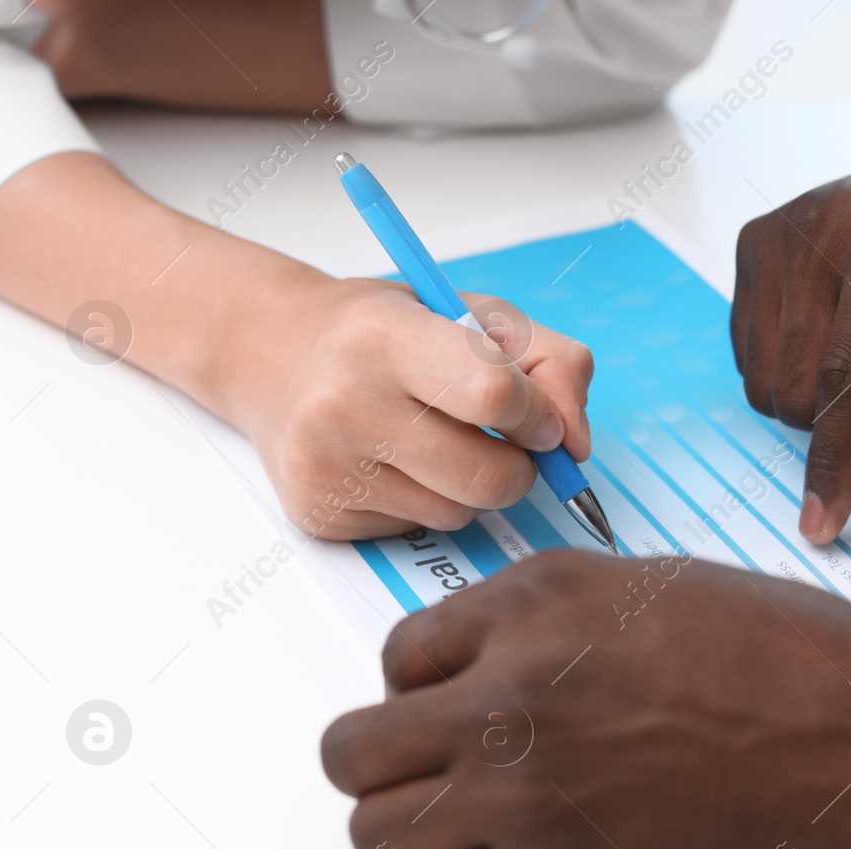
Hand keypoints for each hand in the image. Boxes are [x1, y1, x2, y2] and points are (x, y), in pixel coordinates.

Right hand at [232, 278, 592, 539]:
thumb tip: (577, 446)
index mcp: (383, 336)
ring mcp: (325, 466)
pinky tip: (391, 464)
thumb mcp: (469, 314)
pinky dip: (423, 503)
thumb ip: (549, 362)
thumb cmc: (387, 334)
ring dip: (470, 488)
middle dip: (519, 468)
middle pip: (487, 476)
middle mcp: (343, 403)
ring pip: (458, 514)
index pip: (493, 393)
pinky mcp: (318, 514)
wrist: (273, 356)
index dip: (538, 415)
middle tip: (503, 444)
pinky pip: (415, 531)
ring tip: (434, 443)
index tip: (538, 418)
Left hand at [320, 550, 850, 848]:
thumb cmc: (782, 657)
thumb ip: (536, 615)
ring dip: (406, 828)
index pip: (394, 655)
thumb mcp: (641, 585)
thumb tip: (466, 656)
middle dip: (376, 760)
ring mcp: (529, 794)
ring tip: (458, 820)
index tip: (447, 703)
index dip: (416, 685)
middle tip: (418, 768)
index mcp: (529, 605)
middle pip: (353, 751)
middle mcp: (508, 696)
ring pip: (379, 835)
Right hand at [733, 144, 850, 542]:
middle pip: (796, 388)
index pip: (848, 376)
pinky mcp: (754, 243)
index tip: (821, 521)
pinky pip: (748, 353)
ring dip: (823, 396)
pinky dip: (795, 367)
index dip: (836, 459)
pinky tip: (844, 335)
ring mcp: (779, 232)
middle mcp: (823, 225)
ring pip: (763, 380)